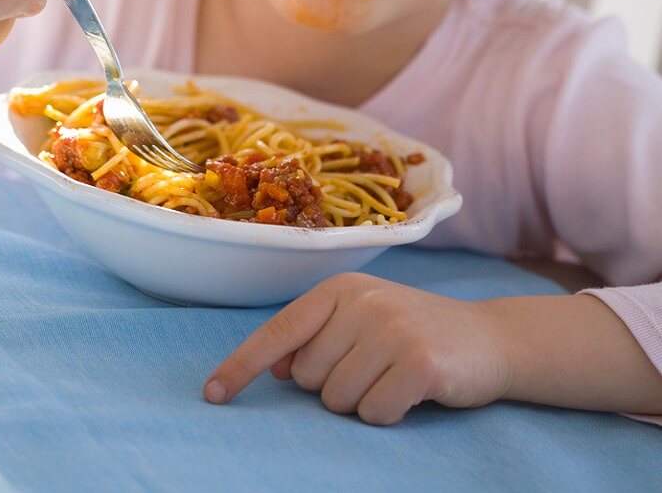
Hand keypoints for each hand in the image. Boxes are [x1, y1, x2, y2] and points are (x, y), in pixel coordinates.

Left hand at [204, 272, 510, 424]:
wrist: (488, 338)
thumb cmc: (414, 332)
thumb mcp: (363, 320)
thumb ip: (319, 337)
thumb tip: (280, 368)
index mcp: (341, 288)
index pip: (280, 331)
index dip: (243, 365)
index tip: (213, 394)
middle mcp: (363, 302)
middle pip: (309, 378)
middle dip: (335, 385)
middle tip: (376, 366)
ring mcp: (392, 330)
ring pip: (338, 400)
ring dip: (363, 402)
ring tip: (394, 376)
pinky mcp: (419, 363)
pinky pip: (374, 413)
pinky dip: (389, 413)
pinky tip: (413, 392)